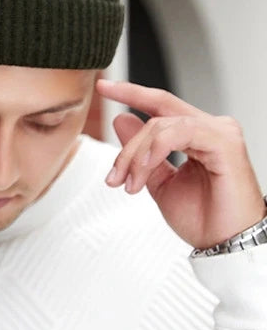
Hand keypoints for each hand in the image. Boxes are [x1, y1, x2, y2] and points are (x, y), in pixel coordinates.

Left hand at [97, 80, 263, 249]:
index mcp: (196, 134)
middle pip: (156, 117)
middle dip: (127, 146)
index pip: (160, 104)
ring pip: (162, 125)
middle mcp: (210, 128)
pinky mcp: (226, 143)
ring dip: (137, 156)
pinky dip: (156, 149)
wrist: (225, 244)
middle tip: (113, 177)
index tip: (103, 86)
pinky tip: (145, 167)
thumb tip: (121, 119)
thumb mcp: (158, 181)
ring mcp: (219, 132)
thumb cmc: (203, 218)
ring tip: (130, 184)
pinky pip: (180, 132)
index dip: (131, 92)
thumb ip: (141, 153)